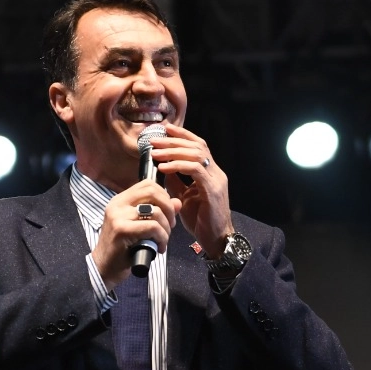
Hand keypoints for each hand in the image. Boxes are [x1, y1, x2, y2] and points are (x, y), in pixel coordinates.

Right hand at [91, 178, 181, 288]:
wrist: (104, 268)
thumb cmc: (123, 249)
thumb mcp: (141, 227)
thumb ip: (158, 212)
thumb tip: (177, 202)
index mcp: (121, 200)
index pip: (147, 184)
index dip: (164, 195)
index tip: (168, 213)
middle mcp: (117, 204)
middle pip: (152, 193)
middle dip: (169, 209)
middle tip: (171, 225)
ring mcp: (118, 216)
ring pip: (155, 212)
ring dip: (166, 228)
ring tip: (164, 240)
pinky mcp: (121, 229)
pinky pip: (152, 227)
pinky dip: (162, 237)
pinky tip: (160, 248)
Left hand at [150, 122, 232, 253]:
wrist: (215, 239)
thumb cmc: (201, 220)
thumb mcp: (183, 197)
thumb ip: (176, 182)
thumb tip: (163, 168)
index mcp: (210, 173)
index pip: (198, 146)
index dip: (182, 135)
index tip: (164, 129)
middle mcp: (216, 173)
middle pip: (196, 146)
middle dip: (174, 141)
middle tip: (154, 140)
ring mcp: (216, 180)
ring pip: (196, 154)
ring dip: (173, 152)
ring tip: (156, 153)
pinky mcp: (213, 190)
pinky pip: (195, 170)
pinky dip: (178, 166)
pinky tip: (164, 168)